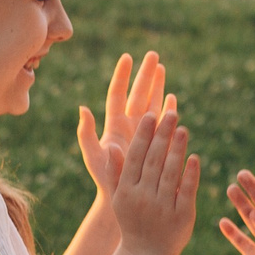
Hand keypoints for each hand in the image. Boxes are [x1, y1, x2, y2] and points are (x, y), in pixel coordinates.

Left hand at [76, 51, 171, 194]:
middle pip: (138, 94)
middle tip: (152, 54)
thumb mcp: (94, 157)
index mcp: (114, 125)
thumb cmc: (106, 181)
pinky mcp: (157, 143)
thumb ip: (87, 134)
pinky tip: (172, 97)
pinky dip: (168, 109)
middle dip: (145, 75)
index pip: (118, 94)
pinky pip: (164, 122)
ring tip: (161, 68)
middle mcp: (130, 125)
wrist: (124, 200)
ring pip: (151, 103)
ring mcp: (145, 133)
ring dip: (157, 86)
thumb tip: (83, 108)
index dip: (122, 76)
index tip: (127, 58)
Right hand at [107, 109, 200, 254]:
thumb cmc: (132, 220)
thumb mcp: (118, 198)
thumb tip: (111, 145)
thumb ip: (115, 172)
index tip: (151, 115)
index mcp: (126, 191)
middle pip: (154, 161)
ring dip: (177, 149)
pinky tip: (195, 157)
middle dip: (163, 135)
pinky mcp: (182, 217)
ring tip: (183, 128)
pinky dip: (191, 174)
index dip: (143, 135)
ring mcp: (163, 208)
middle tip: (171, 113)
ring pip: (171, 173)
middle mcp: (143, 198)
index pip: (135, 157)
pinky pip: (187, 191)